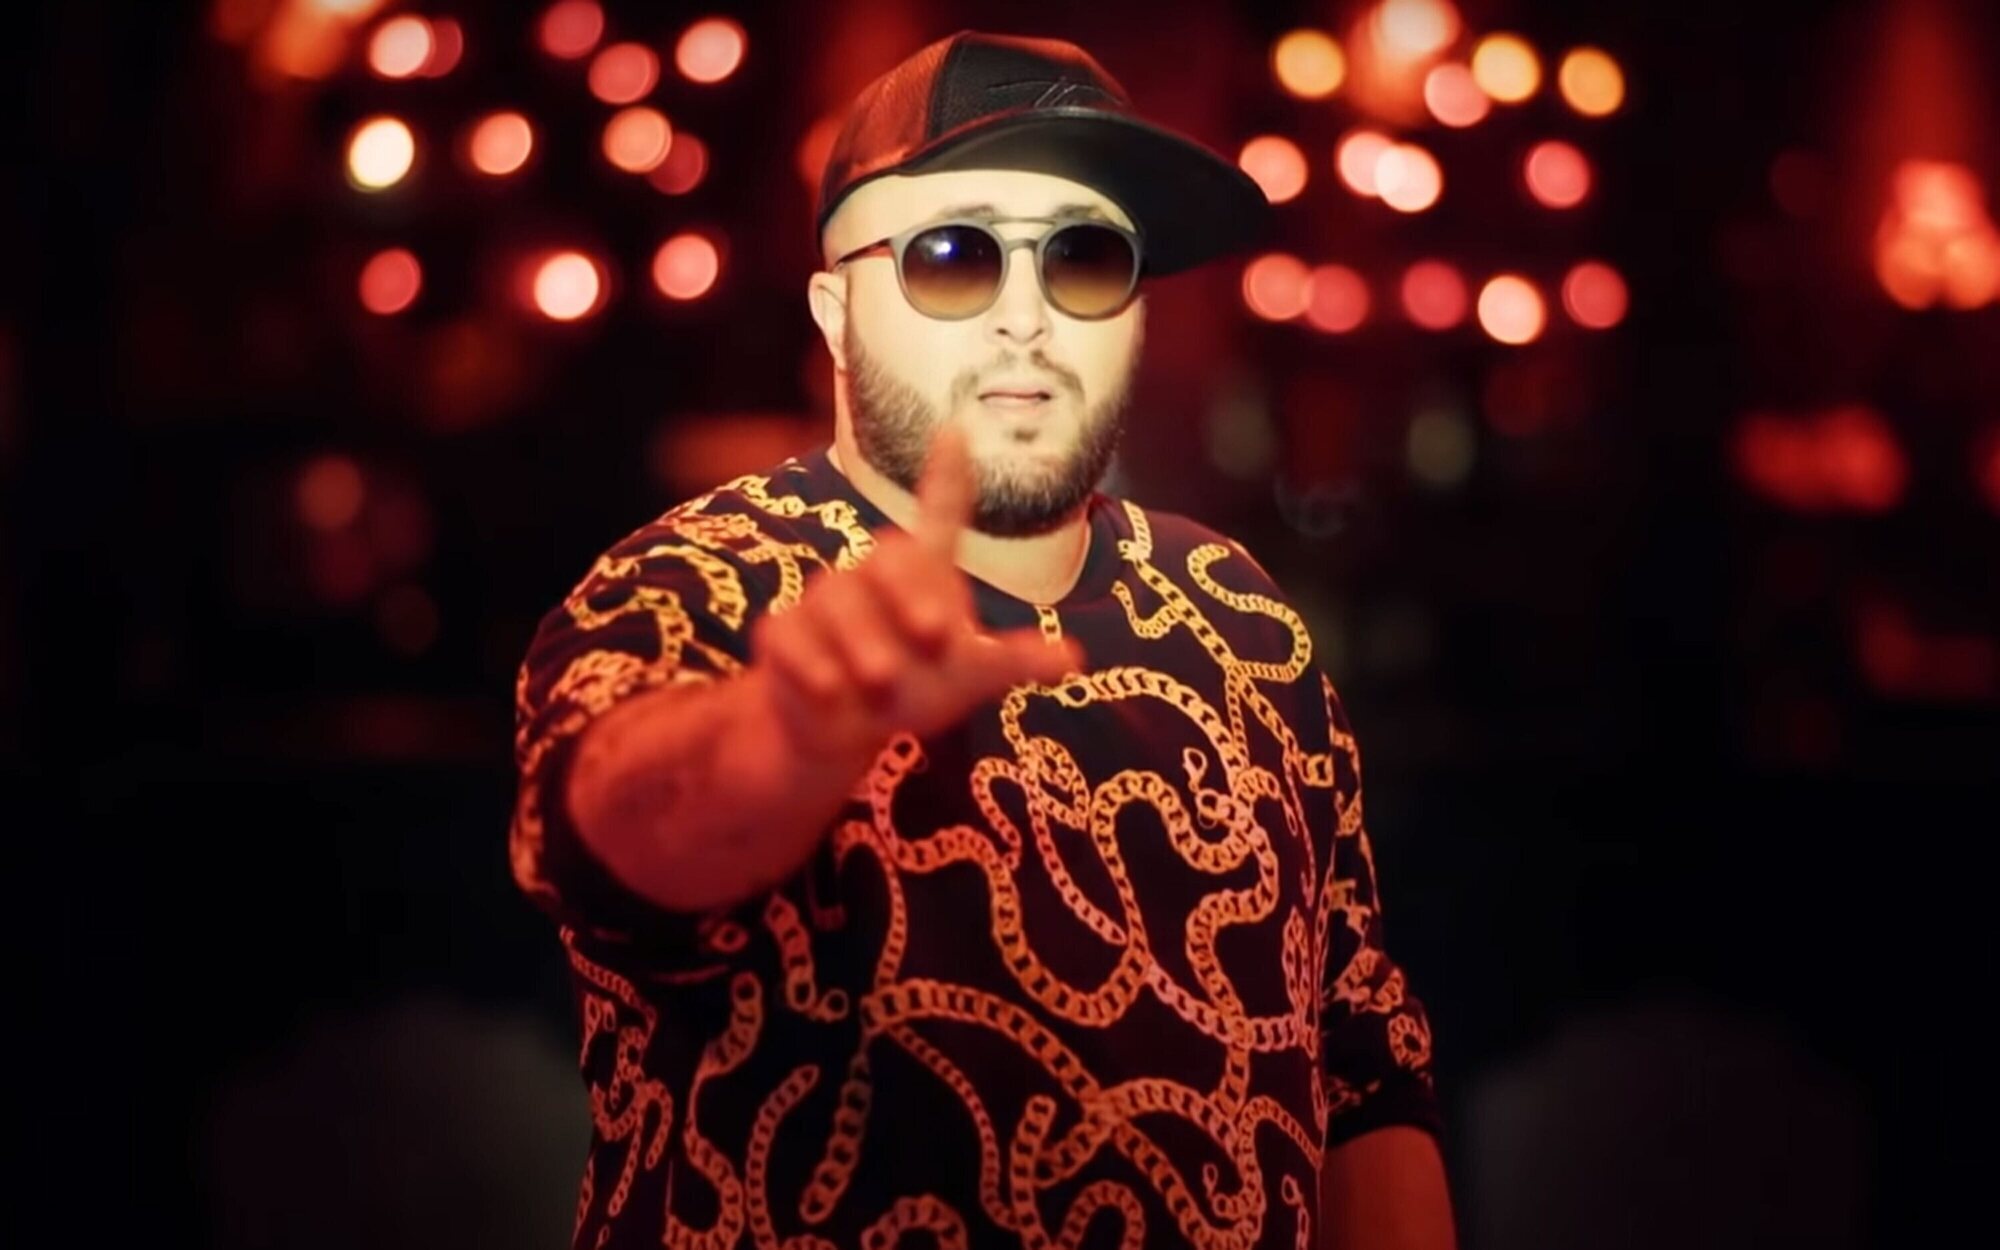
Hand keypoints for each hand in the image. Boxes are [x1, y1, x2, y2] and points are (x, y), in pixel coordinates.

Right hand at [749, 423, 1084, 758]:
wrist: (840, 731)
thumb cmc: (912, 688)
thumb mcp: (967, 679)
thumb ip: (1014, 661)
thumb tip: (1077, 659)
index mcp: (923, 577)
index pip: (937, 516)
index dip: (946, 477)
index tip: (956, 432)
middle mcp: (873, 579)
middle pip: (889, 557)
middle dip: (910, 594)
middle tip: (935, 635)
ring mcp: (824, 603)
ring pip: (835, 599)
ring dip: (863, 642)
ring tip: (882, 681)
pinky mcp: (782, 634)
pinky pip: (790, 634)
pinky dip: (811, 663)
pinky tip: (831, 689)